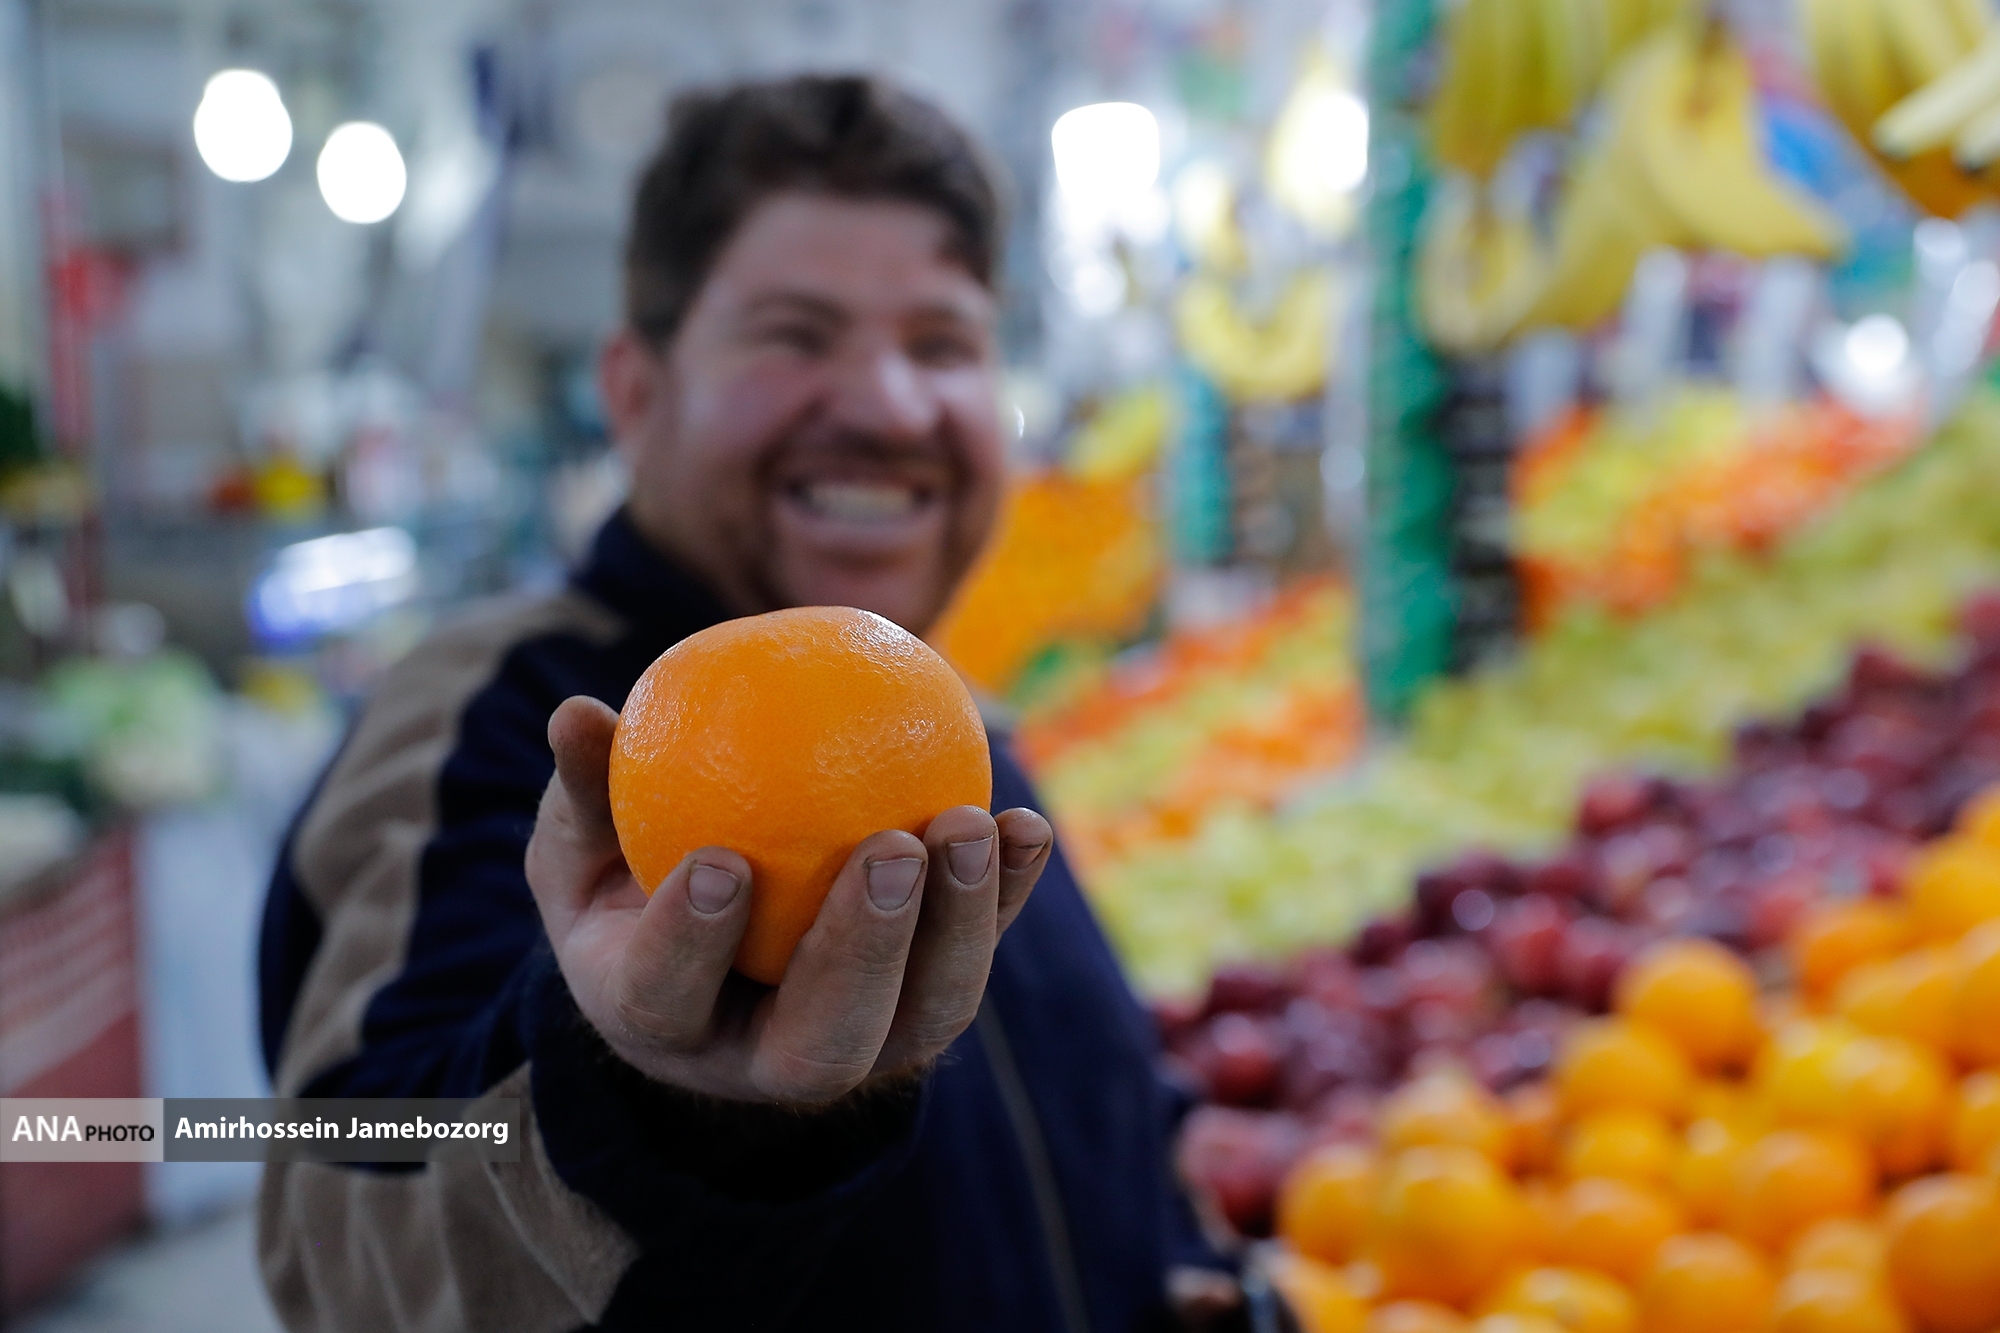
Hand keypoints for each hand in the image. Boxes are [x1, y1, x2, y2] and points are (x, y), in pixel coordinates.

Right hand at [525, 695, 1051, 1104]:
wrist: (710, 973)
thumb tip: (576, 714)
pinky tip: (1024, 825)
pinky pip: (971, 963)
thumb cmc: (628, 891)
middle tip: (890, 849)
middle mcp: (762, 1063)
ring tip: (969, 825)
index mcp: (658, 1024)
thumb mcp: (584, 851)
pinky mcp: (922, 1017)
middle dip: (864, 950)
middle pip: (822, 1040)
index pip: (666, 998)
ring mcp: (858, 1050)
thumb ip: (586, 792)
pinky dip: (1006, 898)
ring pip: (919, 1019)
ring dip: (957, 926)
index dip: (690, 942)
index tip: (722, 861)